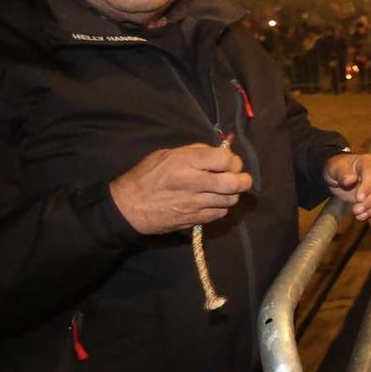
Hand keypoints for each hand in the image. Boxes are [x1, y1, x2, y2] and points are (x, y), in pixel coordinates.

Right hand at [110, 143, 251, 233]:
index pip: (225, 159)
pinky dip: (222, 207)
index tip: (231, 162)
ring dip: (232, 194)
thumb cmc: (146, 176)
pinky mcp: (193, 220)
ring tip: (226, 190)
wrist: (127, 207)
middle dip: (243, 179)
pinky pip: (219, 214)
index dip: (233, 160)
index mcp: (185, 162)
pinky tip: (214, 202)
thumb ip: (194, 152)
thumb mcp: (166, 154)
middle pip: (233, 182)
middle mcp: (192, 183)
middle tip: (241, 178)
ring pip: (230, 200)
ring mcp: (194, 204)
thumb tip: (220, 151)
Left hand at [323, 152, 370, 220]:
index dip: (367, 186)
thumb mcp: (335, 168)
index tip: (358, 198)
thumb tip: (350, 179)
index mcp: (367, 161)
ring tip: (359, 215)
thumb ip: (342, 173)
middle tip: (356, 210)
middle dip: (370, 201)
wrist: (339, 175)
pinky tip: (363, 217)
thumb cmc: (337, 169)